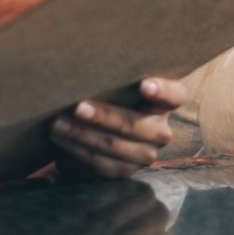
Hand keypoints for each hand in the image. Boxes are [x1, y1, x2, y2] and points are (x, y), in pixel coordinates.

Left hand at [51, 77, 189, 178]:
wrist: (100, 125)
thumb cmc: (109, 91)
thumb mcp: (117, 82)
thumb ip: (114, 75)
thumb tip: (83, 63)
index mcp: (166, 102)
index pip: (175, 95)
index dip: (161, 91)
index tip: (144, 86)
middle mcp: (161, 130)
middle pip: (134, 125)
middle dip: (104, 116)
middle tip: (78, 107)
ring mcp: (146, 154)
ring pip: (115, 146)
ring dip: (83, 135)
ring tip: (59, 124)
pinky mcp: (126, 170)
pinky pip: (102, 164)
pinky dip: (78, 150)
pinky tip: (61, 139)